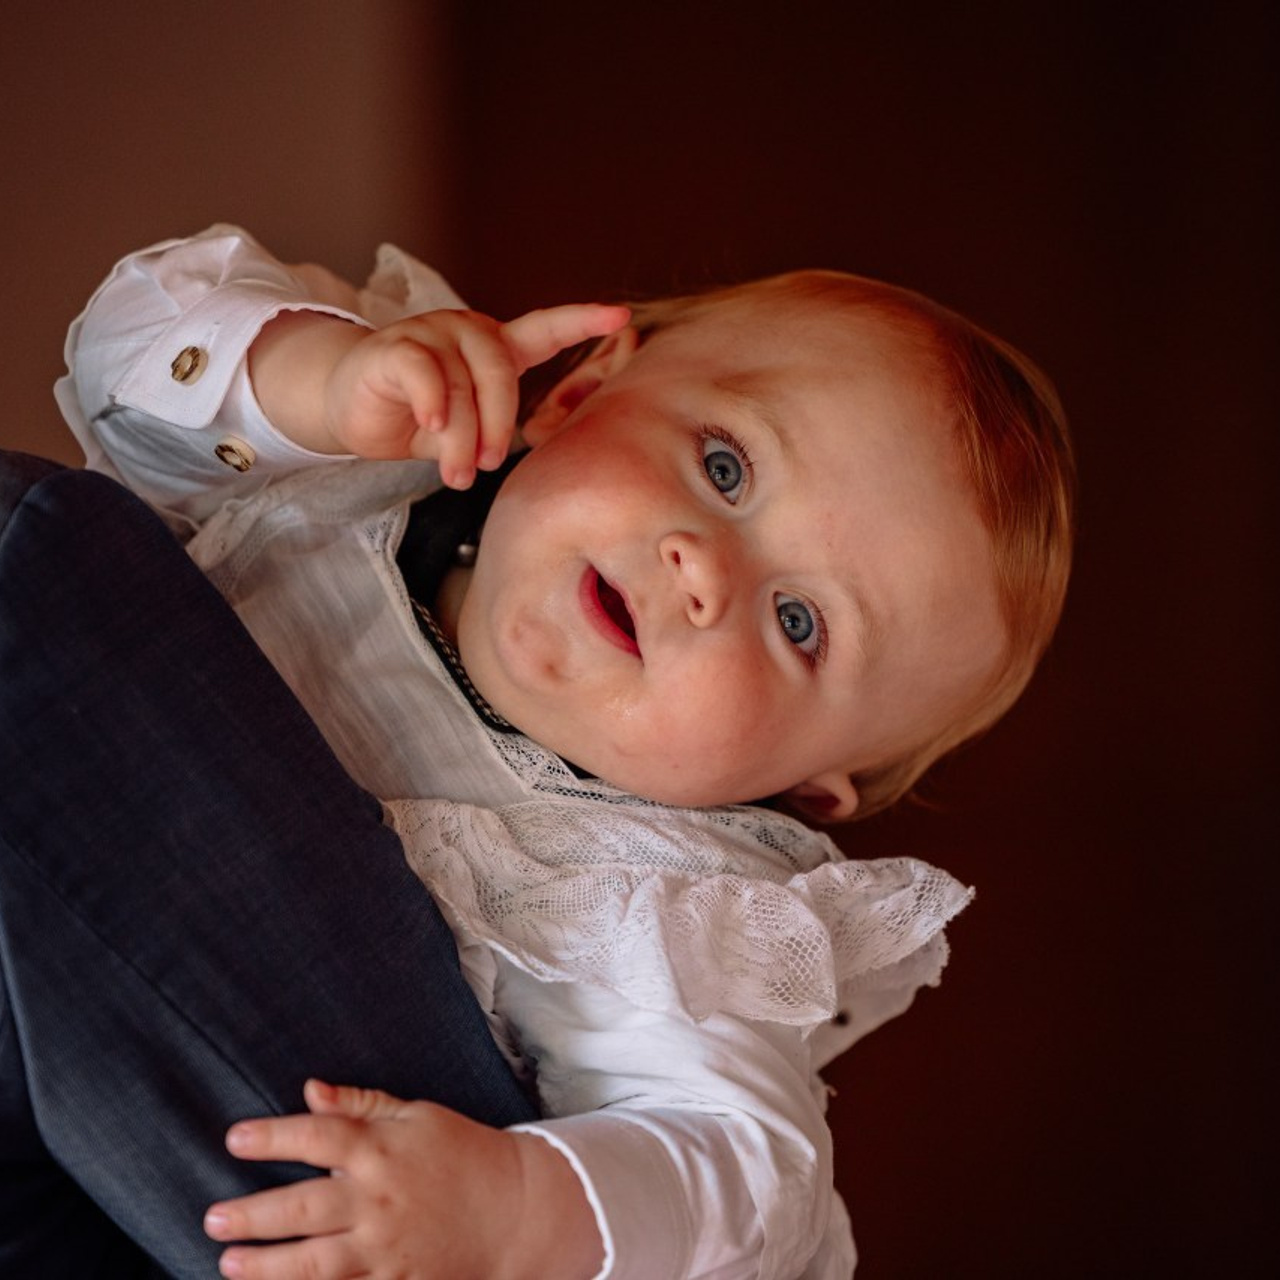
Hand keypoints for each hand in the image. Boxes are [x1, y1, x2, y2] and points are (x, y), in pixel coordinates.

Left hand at [204, 1079, 603, 1279]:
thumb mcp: (416, 1115)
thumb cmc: (461, 1152)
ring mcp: (387, 1247)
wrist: (515, 1209)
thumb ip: (360, 1104)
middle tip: (212, 1218)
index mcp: (383, 1149)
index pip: (317, 1137)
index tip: (234, 1139)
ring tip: (228, 1264)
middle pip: (303, 1208)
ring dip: (267, 1266)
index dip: (273, 1137)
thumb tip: (310, 1089)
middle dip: (252, 1215)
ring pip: (314, 1263)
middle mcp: (379, 1199)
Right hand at [250, 304, 629, 486]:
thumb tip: (497, 457)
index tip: (620, 317)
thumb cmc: (415, 419)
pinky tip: (428, 424)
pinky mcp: (394, 346)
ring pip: (461, 385)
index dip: (581, 322)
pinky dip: (432, 403)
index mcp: (495, 349)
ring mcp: (430, 333)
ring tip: (455, 472)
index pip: (545, 330)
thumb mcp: (463, 430)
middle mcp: (467, 331)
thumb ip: (487, 433)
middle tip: (488, 464)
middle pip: (501, 372)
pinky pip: (424, 372)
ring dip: (461, 436)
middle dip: (499, 425)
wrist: (352, 411)